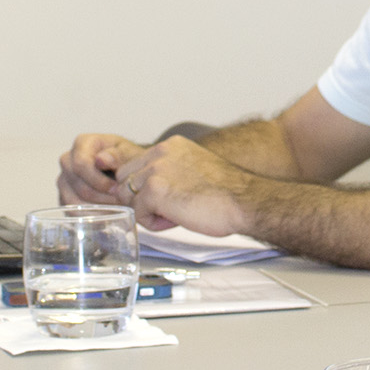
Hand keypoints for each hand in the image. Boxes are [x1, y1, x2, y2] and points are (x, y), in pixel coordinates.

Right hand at [57, 133, 146, 205]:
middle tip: (119, 201)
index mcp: (83, 143)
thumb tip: (100, 160)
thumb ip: (116, 155)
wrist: (128, 169)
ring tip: (116, 208)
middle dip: (101, 196)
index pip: (80, 164)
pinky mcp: (65, 196)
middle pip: (78, 185)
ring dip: (97, 208)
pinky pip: (72, 211)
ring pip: (73, 201)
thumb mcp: (128, 153)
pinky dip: (90, 216)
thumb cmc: (128, 159)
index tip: (116, 188)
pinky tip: (107, 214)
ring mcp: (65, 179)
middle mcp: (69, 160)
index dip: (98, 180)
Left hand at [114, 138, 255, 237]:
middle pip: (125, 179)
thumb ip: (169, 172)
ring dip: (146, 211)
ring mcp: (155, 169)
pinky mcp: (154, 190)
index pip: (136, 166)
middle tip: (167, 209)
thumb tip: (147, 190)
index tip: (165, 199)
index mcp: (171, 146)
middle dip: (140, 198)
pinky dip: (153, 223)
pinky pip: (137, 213)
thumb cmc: (225, 193)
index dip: (145, 188)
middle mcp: (160, 152)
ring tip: (174, 215)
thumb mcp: (192, 169)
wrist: (244, 201)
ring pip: (128, 196)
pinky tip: (175, 220)